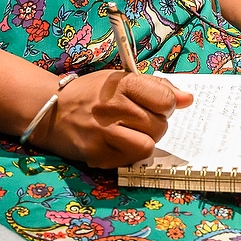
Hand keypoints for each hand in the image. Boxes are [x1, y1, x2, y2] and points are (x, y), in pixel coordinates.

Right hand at [40, 70, 192, 167]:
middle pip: (159, 125)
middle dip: (156, 124)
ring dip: (144, 141)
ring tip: (131, 133)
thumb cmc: (92, 94)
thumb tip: (189, 99)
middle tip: (140, 120)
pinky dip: (129, 154)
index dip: (166, 105)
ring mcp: (102, 133)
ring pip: (147, 145)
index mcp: (121, 83)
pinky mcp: (96, 154)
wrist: (51, 111)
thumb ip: (157, 87)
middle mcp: (111, 107)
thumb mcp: (122, 80)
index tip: (156, 105)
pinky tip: (117, 144)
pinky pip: (130, 160)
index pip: (165, 99)